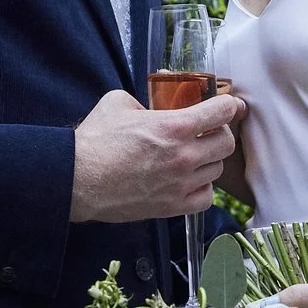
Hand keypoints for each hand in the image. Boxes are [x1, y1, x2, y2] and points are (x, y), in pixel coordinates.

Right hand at [70, 89, 244, 223]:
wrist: (78, 180)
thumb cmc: (94, 141)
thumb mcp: (118, 103)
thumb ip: (143, 100)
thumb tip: (151, 104)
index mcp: (174, 126)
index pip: (222, 112)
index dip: (229, 105)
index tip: (229, 106)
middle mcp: (184, 156)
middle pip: (226, 143)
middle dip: (220, 133)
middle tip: (208, 131)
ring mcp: (180, 184)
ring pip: (216, 170)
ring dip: (209, 161)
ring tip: (194, 157)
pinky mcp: (171, 206)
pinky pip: (206, 198)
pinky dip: (202, 189)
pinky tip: (190, 182)